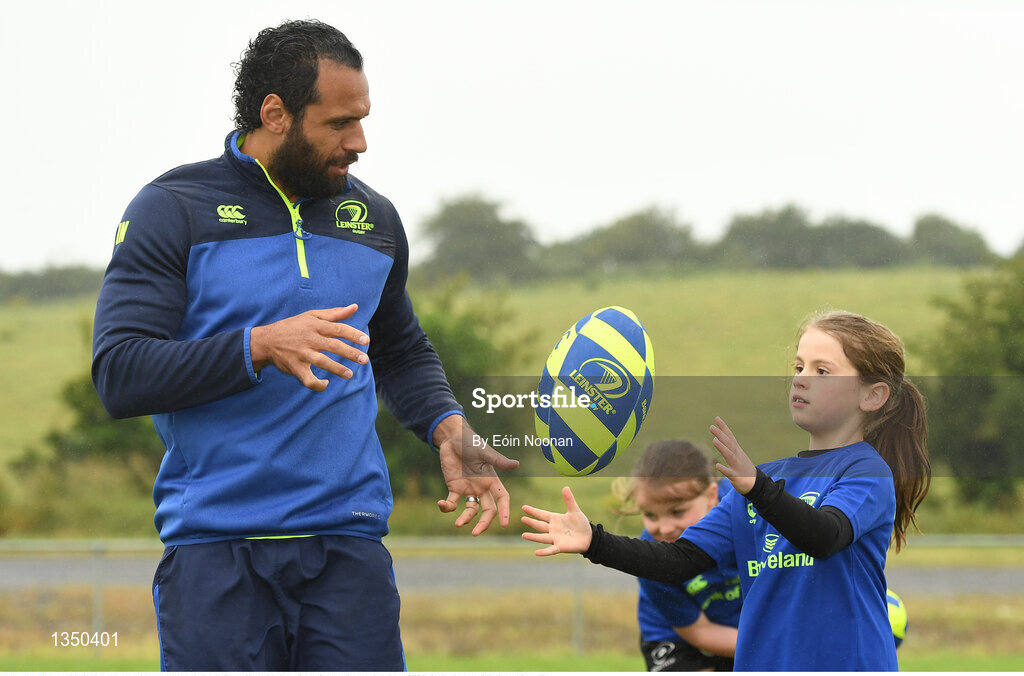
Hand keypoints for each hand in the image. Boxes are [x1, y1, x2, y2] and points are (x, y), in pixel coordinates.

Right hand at [249, 305, 368, 390]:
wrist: (267, 340)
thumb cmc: (294, 326)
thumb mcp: (312, 316)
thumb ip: (335, 313)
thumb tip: (355, 307)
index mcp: (315, 325)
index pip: (338, 329)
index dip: (353, 334)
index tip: (366, 340)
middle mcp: (310, 339)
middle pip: (333, 346)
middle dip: (350, 353)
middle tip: (364, 360)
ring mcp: (302, 353)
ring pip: (322, 362)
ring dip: (337, 369)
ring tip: (350, 374)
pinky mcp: (295, 367)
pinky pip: (308, 379)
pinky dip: (317, 384)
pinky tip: (325, 383)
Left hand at [434, 416, 519, 534]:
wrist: (452, 438)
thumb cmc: (471, 442)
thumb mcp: (484, 452)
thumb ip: (498, 460)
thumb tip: (516, 464)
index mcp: (492, 479)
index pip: (502, 499)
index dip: (504, 511)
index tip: (503, 524)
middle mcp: (482, 487)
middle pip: (487, 510)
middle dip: (483, 523)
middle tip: (475, 533)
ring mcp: (468, 489)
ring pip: (471, 510)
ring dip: (465, 519)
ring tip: (458, 524)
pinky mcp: (454, 488)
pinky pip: (452, 502)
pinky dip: (447, 506)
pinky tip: (441, 504)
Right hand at [521, 486, 592, 555]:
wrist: (590, 537)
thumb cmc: (581, 524)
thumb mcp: (575, 511)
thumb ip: (569, 500)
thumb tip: (565, 487)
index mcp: (555, 519)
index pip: (541, 515)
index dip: (533, 511)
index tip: (524, 507)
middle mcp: (553, 529)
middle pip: (539, 526)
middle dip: (531, 522)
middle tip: (522, 519)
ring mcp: (555, 538)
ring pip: (542, 537)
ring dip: (533, 537)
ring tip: (524, 535)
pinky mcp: (560, 547)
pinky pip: (550, 549)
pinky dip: (544, 552)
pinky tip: (536, 553)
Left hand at [710, 416, 756, 494]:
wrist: (756, 484)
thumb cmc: (743, 468)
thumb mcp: (737, 455)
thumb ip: (728, 447)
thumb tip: (717, 438)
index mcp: (737, 451)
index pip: (730, 437)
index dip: (724, 428)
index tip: (717, 418)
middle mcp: (737, 456)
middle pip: (729, 443)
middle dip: (720, 435)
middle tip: (711, 427)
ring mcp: (737, 465)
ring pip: (729, 455)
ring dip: (722, 448)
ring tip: (714, 440)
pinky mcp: (736, 476)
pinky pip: (730, 473)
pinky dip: (724, 469)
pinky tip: (717, 466)